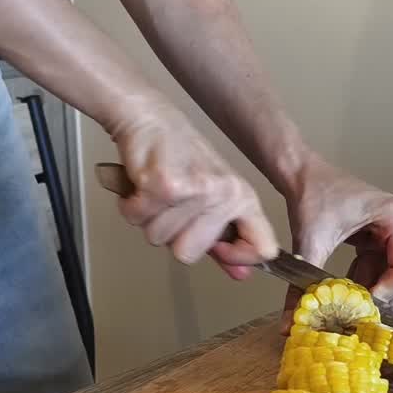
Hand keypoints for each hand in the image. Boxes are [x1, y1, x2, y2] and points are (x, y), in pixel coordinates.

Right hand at [110, 102, 278, 272]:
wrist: (149, 117)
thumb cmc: (180, 156)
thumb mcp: (213, 196)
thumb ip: (225, 240)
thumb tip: (242, 274)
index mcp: (243, 197)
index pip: (262, 247)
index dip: (237, 258)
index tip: (216, 248)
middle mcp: (224, 194)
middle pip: (189, 254)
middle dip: (171, 235)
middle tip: (171, 203)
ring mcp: (195, 191)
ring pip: (159, 239)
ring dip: (148, 218)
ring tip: (155, 191)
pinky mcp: (163, 186)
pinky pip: (138, 219)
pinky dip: (130, 206)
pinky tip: (140, 184)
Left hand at [278, 157, 392, 331]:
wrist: (302, 174)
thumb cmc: (312, 194)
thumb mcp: (310, 242)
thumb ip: (302, 286)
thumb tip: (290, 324)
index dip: (387, 297)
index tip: (361, 314)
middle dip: (383, 304)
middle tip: (358, 325)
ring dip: (370, 300)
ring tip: (348, 318)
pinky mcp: (381, 242)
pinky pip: (378, 274)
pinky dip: (361, 289)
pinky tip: (343, 303)